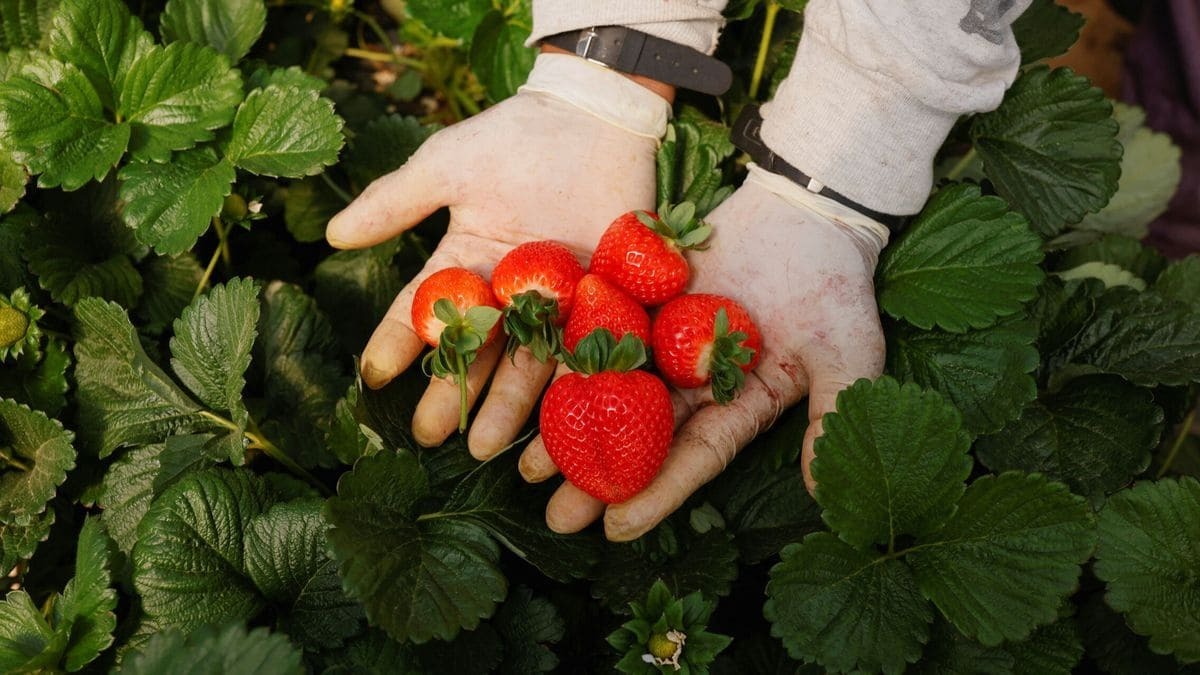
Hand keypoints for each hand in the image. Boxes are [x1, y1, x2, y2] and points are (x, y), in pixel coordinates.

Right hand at [326, 56, 662, 457]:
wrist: (595, 116)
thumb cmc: (517, 135)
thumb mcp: (447, 164)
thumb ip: (397, 201)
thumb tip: (334, 236)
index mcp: (466, 262)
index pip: (423, 310)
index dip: (398, 343)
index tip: (373, 377)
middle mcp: (507, 292)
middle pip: (474, 351)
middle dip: (451, 393)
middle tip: (430, 434)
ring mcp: (555, 302)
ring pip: (526, 364)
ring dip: (505, 407)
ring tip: (483, 447)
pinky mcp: (604, 303)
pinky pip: (585, 353)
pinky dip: (571, 390)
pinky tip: (556, 428)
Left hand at [518, 166, 888, 540]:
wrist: (807, 211)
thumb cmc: (839, 288)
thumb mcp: (851, 357)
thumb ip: (830, 417)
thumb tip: (822, 492)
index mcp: (738, 405)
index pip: (693, 457)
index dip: (656, 493)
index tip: (615, 529)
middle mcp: (693, 383)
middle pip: (639, 436)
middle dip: (598, 478)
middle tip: (557, 517)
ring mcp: (664, 342)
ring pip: (609, 391)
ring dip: (569, 428)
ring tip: (527, 468)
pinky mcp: (641, 298)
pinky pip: (599, 328)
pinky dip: (567, 355)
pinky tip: (530, 382)